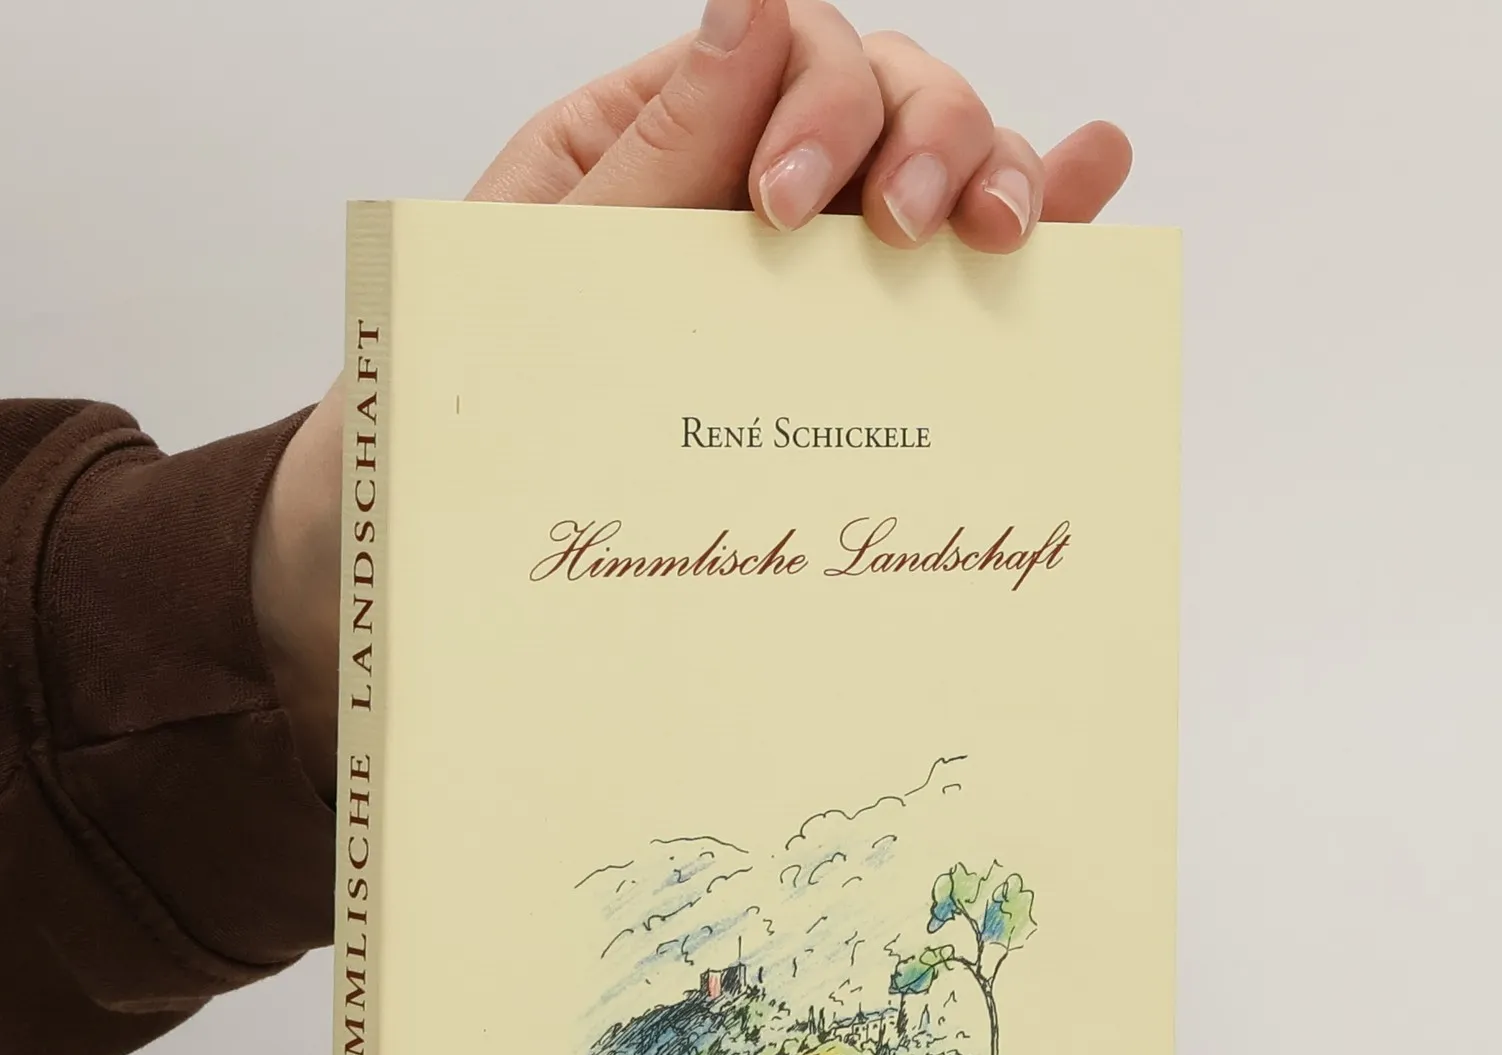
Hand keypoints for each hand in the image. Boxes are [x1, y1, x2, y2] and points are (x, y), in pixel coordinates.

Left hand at [252, 0, 1132, 795]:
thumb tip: (752, 7)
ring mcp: (801, 270)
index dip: (819, 99)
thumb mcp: (523, 279)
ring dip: (991, 173)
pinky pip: (943, 274)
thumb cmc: (446, 414)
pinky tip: (1088, 182)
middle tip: (901, 236)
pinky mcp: (838, 359)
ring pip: (935, 168)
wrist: (412, 552)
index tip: (786, 210)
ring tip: (998, 238)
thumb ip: (642, 161)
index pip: (785, 43)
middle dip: (921, 137)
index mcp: (648, 144)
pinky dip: (1030, 209)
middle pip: (884, 91)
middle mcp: (738, 190)